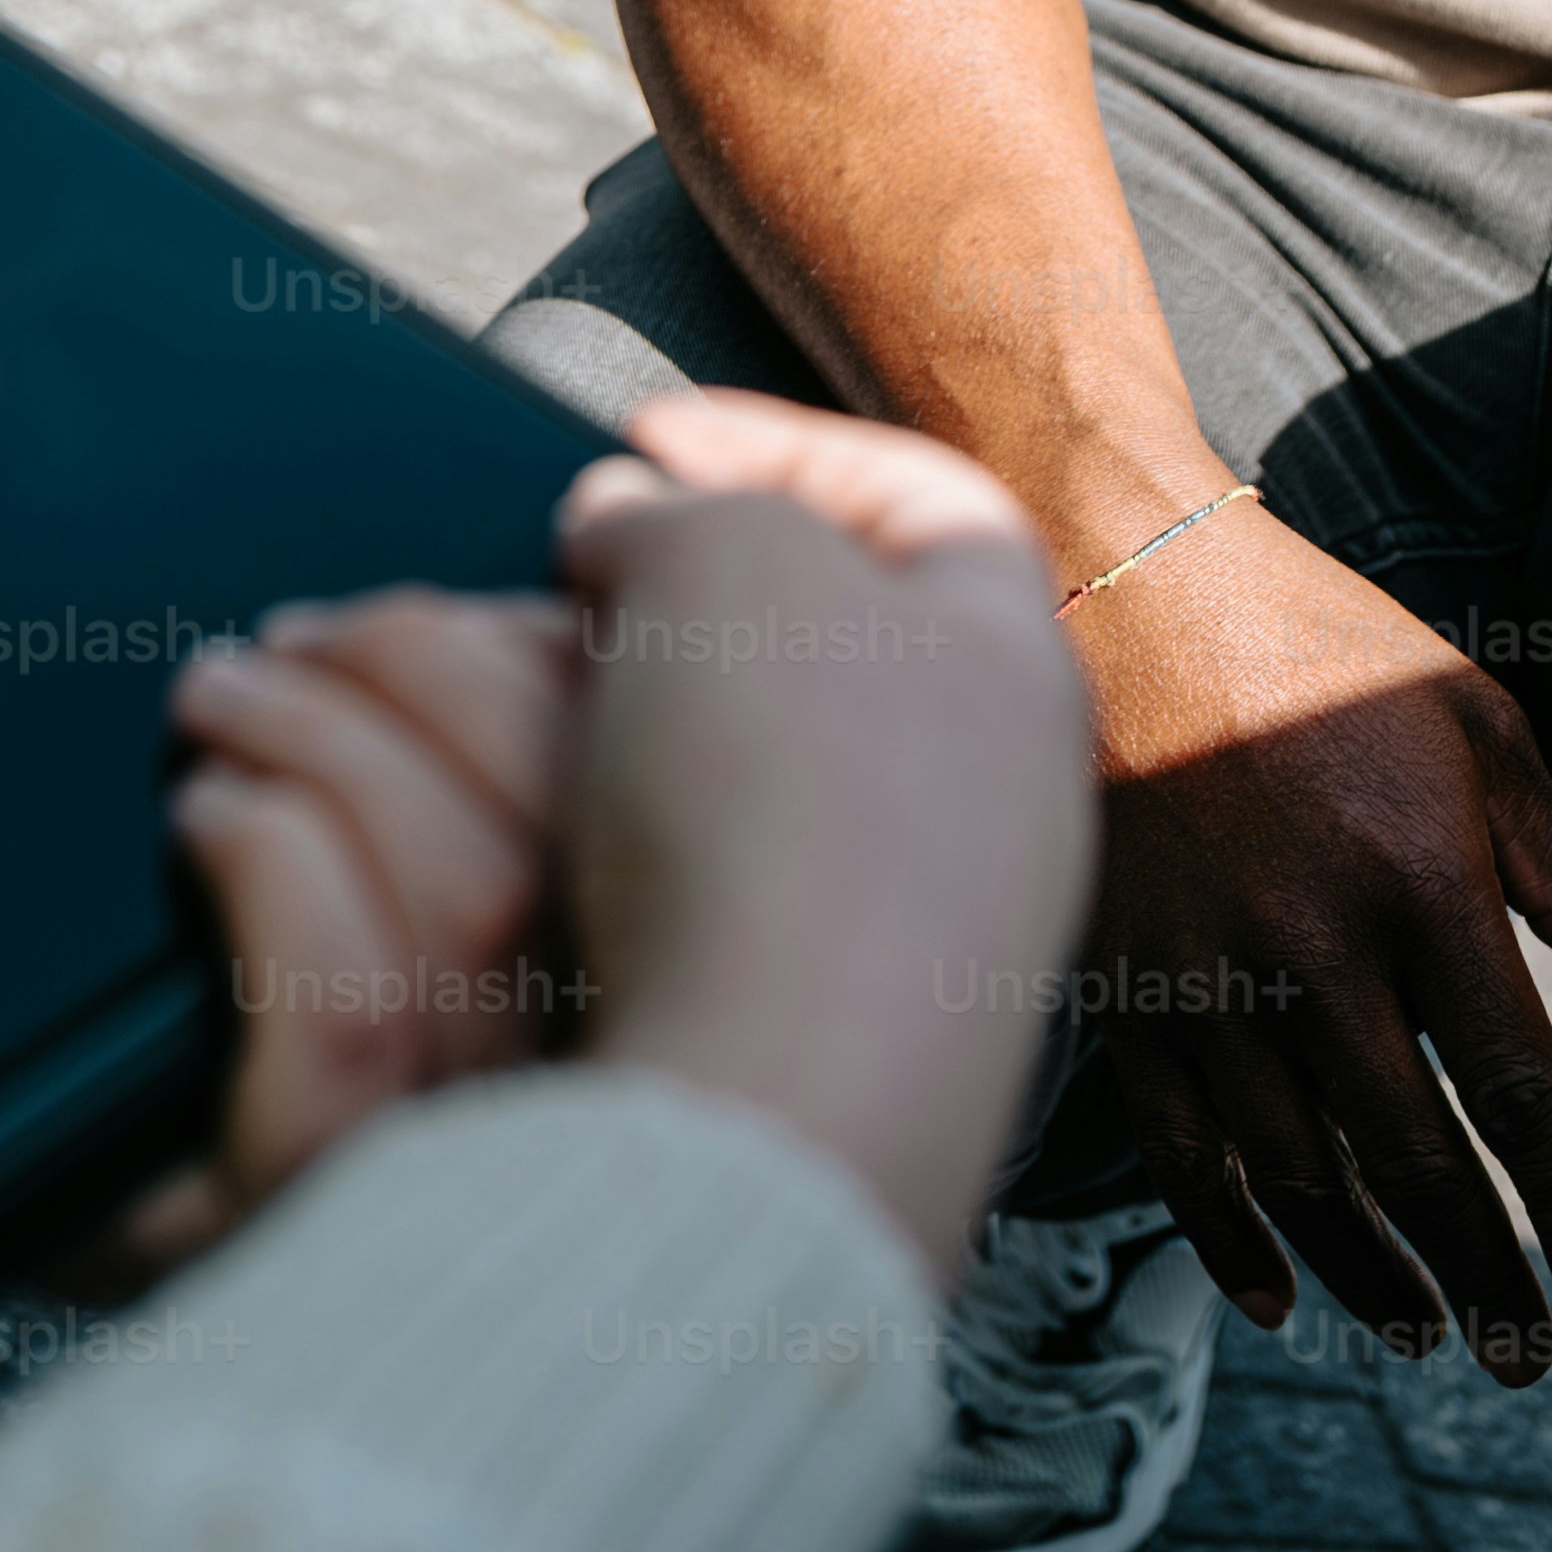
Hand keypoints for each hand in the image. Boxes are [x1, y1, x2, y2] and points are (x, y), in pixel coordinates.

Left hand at [92, 586, 584, 1278]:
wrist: (184, 1334)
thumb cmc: (292, 1091)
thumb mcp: (463, 928)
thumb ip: (527, 789)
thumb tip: (539, 621)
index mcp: (651, 1000)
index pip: (662, 798)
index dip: (555, 666)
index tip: (459, 613)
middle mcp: (598, 1100)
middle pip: (567, 825)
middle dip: (415, 669)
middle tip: (287, 641)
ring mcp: (470, 1170)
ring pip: (466, 899)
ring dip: (324, 740)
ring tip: (219, 697)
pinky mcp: (320, 1212)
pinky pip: (346, 1016)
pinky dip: (274, 867)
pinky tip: (205, 820)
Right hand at [552, 391, 1098, 1278]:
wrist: (784, 1110)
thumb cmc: (784, 810)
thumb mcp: (722, 557)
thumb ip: (674, 507)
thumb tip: (622, 526)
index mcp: (1012, 658)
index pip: (915, 495)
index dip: (769, 442)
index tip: (641, 443)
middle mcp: (996, 796)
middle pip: (835, 643)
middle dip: (691, 598)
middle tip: (575, 587)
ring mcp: (924, 936)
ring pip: (768, 786)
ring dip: (649, 740)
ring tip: (538, 724)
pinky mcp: (828, 1043)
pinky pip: (729, 907)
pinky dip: (644, 864)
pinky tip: (568, 866)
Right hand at [1059, 492, 1551, 1379]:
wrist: (1106, 574)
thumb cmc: (1311, 637)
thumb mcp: (1468, 715)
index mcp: (1418, 876)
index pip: (1516, 1087)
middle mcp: (1309, 944)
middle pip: (1412, 1159)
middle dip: (1482, 1274)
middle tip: (1527, 1354)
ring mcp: (1201, 971)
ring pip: (1296, 1176)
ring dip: (1368, 1272)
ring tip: (1422, 1330)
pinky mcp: (1119, 980)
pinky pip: (1176, 1147)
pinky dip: (1224, 1234)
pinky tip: (1274, 1293)